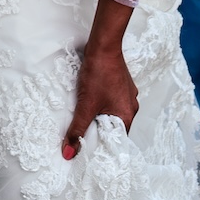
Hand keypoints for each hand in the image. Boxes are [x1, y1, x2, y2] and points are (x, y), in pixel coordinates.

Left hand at [61, 45, 138, 159]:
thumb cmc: (99, 73)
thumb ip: (77, 130)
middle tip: (82, 131)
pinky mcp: (120, 85)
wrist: (103, 46)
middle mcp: (130, 107)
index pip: (115, 142)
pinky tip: (89, 98)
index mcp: (127, 116)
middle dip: (97, 130)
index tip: (87, 150)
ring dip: (98, 115)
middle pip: (112, 128)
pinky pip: (111, 100)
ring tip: (84, 112)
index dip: (100, 146)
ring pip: (110, 113)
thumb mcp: (85, 105)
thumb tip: (69, 153)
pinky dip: (100, 103)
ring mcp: (126, 94)